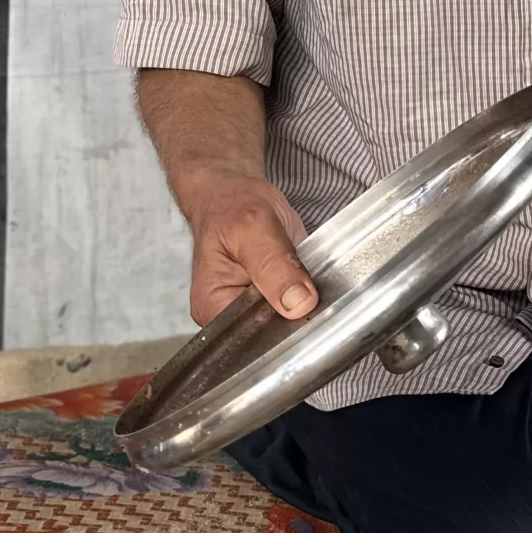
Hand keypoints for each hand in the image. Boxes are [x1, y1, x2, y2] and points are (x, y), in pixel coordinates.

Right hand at [179, 170, 317, 326]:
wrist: (235, 192)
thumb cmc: (231, 206)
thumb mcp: (252, 229)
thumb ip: (274, 266)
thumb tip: (299, 304)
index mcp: (213, 308)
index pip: (252, 341)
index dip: (284, 332)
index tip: (311, 314)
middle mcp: (231, 316)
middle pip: (273, 336)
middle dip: (300, 318)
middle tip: (318, 293)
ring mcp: (254, 308)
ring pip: (290, 321)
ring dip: (311, 305)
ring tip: (315, 281)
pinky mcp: (274, 297)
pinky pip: (298, 305)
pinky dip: (313, 293)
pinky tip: (317, 280)